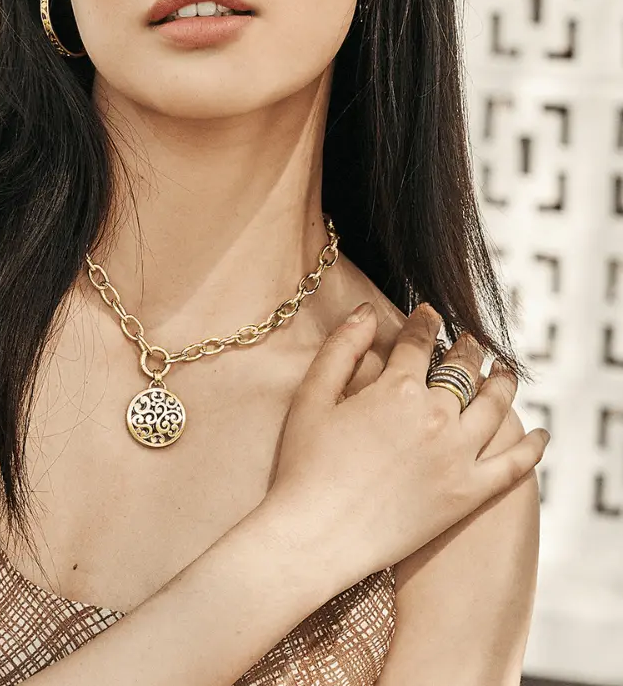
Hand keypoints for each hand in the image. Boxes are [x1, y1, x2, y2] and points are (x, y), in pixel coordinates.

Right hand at [266, 302, 547, 590]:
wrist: (317, 535)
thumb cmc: (305, 465)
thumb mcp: (312, 396)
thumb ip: (341, 348)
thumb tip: (367, 311)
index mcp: (397, 389)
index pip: (419, 342)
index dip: (425, 323)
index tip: (429, 313)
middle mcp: (435, 417)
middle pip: (463, 370)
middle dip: (467, 349)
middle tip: (470, 341)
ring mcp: (458, 457)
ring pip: (495, 407)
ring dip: (503, 384)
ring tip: (505, 374)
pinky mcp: (469, 494)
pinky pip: (515, 465)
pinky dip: (532, 447)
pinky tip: (540, 435)